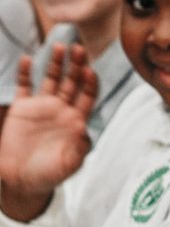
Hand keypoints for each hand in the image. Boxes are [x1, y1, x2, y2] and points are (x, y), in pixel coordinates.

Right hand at [0, 44, 97, 220]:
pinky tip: (28, 59)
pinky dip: (25, 72)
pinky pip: (24, 85)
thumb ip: (79, 150)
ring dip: (55, 62)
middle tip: (79, 49)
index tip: (90, 70)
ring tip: (59, 46)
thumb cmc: (49, 175)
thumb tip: (86, 133)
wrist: (22, 179)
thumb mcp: (68, 165)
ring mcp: (42, 107)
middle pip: (72, 82)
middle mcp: (61, 110)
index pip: (87, 96)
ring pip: (51, 78)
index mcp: (75, 122)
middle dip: (76, 65)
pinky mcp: (22, 107)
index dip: (90, 83)